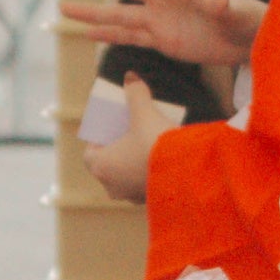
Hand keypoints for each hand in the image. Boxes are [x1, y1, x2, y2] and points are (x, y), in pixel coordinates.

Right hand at [59, 0, 263, 67]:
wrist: (251, 40)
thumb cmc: (246, 18)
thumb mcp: (236, 11)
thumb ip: (224, 5)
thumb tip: (217, 2)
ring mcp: (160, 19)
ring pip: (119, 14)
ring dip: (92, 12)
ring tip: (63, 9)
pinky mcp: (163, 40)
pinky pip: (130, 37)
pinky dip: (109, 35)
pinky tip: (87, 34)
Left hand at [77, 77, 184, 203]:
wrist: (189, 173)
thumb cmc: (157, 144)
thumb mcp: (145, 113)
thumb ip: (135, 94)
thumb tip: (130, 77)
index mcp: (101, 166)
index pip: (90, 153)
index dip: (99, 139)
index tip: (112, 128)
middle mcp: (112, 186)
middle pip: (108, 165)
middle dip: (118, 150)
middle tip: (130, 134)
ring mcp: (131, 197)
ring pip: (126, 177)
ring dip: (133, 164)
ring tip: (148, 146)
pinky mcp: (151, 202)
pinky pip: (144, 185)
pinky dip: (148, 174)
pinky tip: (162, 161)